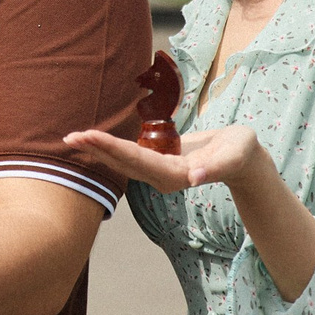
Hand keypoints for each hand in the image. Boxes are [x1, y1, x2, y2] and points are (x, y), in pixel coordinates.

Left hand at [64, 124, 266, 195]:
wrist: (243, 160)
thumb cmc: (241, 153)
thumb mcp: (235, 155)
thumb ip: (215, 167)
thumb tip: (194, 178)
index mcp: (176, 175)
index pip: (138, 160)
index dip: (113, 148)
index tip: (90, 137)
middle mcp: (163, 177)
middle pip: (124, 163)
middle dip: (98, 149)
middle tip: (70, 137)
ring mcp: (159, 172)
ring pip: (123, 161)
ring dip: (99, 150)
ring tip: (74, 138)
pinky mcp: (159, 164)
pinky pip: (130, 156)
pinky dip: (110, 148)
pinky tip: (95, 142)